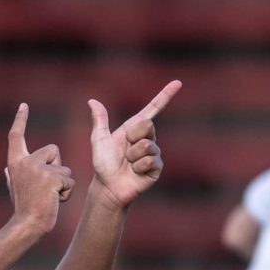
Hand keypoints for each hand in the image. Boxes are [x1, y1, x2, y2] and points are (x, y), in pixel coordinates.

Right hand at [5, 102, 75, 236]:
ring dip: (64, 183)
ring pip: (65, 168)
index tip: (24, 105)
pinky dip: (67, 193)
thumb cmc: (23, 208)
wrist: (27, 225)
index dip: (21, 120)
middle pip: (53, 150)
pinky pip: (70, 181)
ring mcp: (38, 169)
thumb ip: (12, 175)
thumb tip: (7, 169)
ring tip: (50, 197)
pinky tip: (56, 201)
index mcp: (15, 162)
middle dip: (57, 168)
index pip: (16, 136)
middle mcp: (25, 162)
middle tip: (47, 188)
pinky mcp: (52, 178)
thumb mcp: (14, 188)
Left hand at [89, 80, 181, 206]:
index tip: (178, 82)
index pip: (153, 109)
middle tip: (124, 151)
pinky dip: (138, 166)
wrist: (108, 187)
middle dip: (132, 137)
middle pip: (147, 125)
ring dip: (133, 155)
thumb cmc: (103, 164)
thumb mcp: (99, 140)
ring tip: (128, 164)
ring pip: (147, 145)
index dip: (165, 95)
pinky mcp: (157, 167)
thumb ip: (99, 121)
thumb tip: (92, 101)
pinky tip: (135, 172)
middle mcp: (147, 138)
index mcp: (134, 128)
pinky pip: (150, 160)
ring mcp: (153, 152)